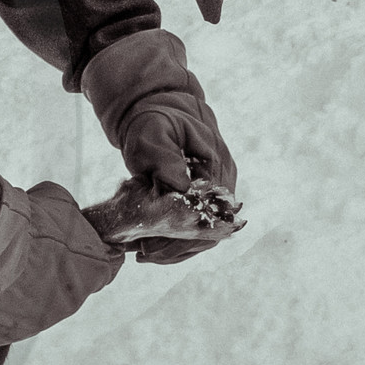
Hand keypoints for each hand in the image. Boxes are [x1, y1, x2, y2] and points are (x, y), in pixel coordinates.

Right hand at [0, 181, 122, 344]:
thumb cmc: (29, 220)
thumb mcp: (58, 199)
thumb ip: (70, 210)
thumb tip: (67, 212)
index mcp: (96, 269)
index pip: (107, 267)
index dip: (89, 255)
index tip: (73, 247)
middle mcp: (75, 300)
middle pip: (68, 287)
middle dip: (51, 271)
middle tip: (27, 253)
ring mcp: (45, 319)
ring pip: (36, 304)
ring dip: (25, 289)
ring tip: (2, 267)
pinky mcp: (14, 331)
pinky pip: (8, 319)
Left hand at [82, 31, 235, 262]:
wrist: (160, 109)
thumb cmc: (155, 119)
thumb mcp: (155, 132)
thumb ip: (165, 157)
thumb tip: (179, 187)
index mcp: (217, 166)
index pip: (208, 213)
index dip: (181, 234)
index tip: (151, 244)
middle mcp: (223, 182)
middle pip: (208, 229)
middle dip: (174, 247)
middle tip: (141, 255)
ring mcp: (216, 191)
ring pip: (202, 232)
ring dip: (173, 248)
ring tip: (141, 254)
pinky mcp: (204, 196)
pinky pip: (195, 226)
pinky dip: (174, 240)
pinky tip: (149, 247)